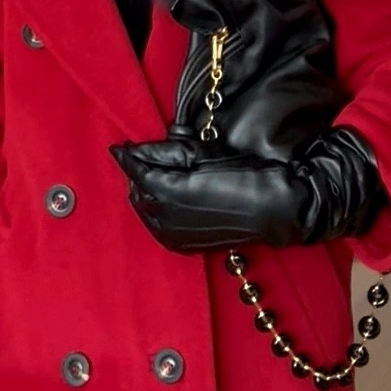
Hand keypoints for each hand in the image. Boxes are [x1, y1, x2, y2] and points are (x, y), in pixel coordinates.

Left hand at [111, 128, 383, 254]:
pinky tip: (167, 200)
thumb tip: (134, 150)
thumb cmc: (242, 174)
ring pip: (145, 210)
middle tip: (144, 156)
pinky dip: (156, 212)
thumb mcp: (202, 154)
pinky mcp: (184, 246)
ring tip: (158, 174)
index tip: (119, 145)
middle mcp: (164, 217)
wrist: (272, 209)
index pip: (135, 170)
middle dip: (138, 173)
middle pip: (137, 190)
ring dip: (145, 192)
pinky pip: (158, 227)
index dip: (127, 155)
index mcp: (166, 191)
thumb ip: (165, 152)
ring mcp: (173, 236)